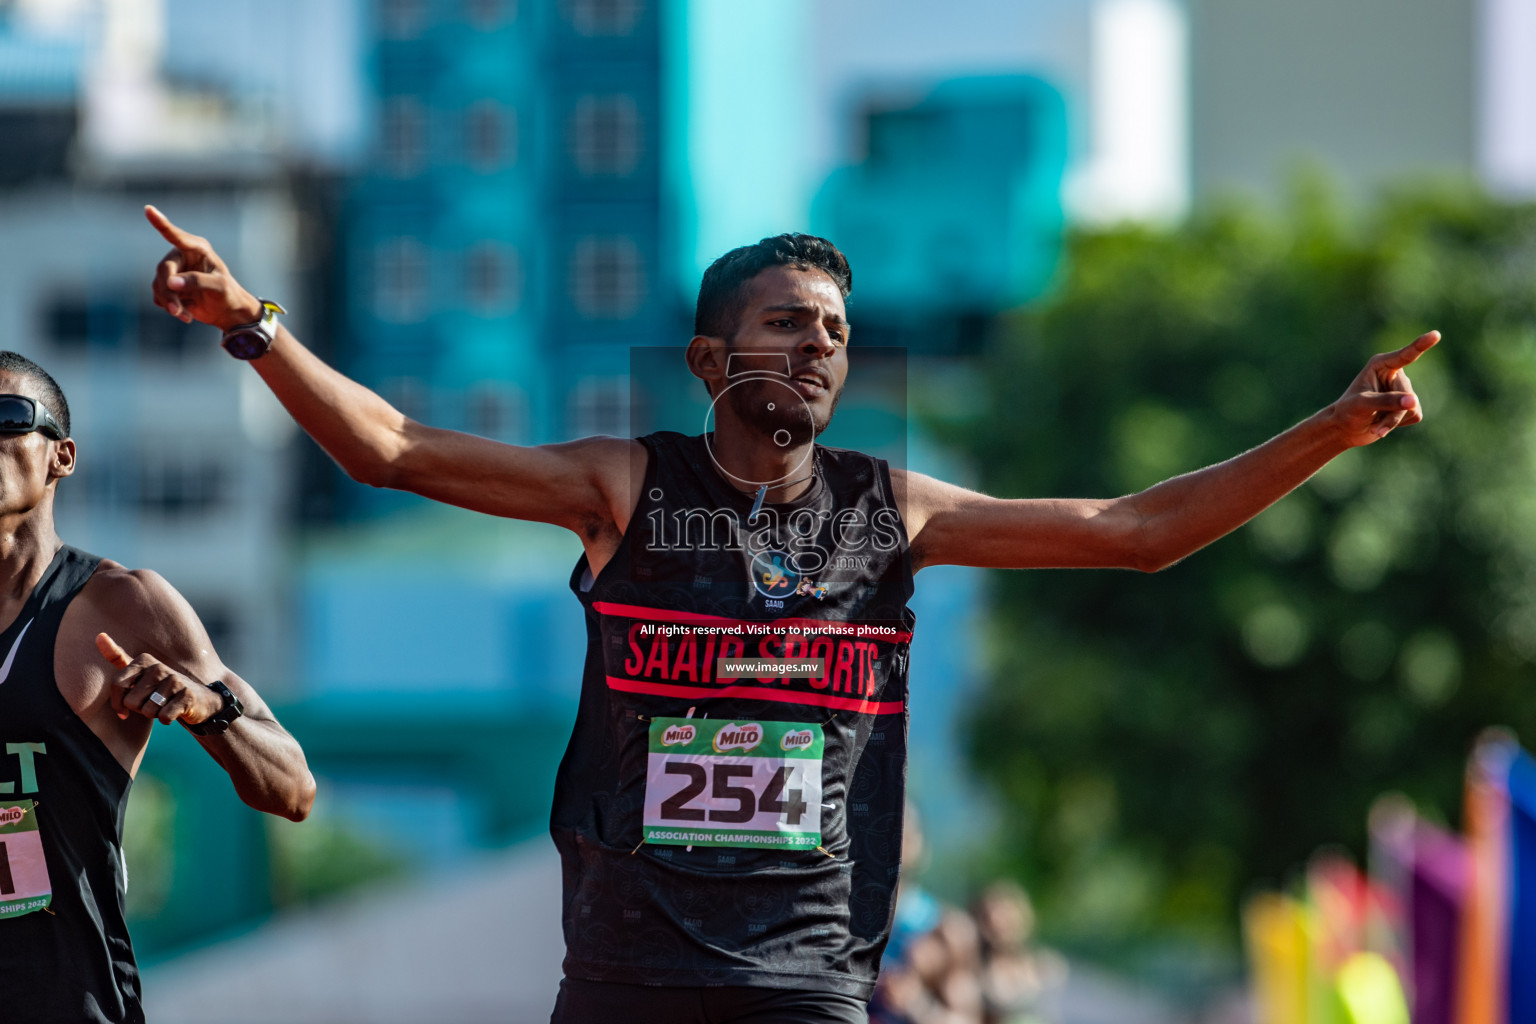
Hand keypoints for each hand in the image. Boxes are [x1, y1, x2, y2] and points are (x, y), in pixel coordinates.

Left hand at [96, 632, 220, 725]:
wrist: (198, 699)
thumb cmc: (161, 688)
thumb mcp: (140, 672)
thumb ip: (118, 657)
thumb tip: (98, 636)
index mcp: (144, 660)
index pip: (117, 685)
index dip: (118, 703)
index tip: (124, 708)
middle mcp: (159, 667)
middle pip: (131, 702)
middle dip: (140, 709)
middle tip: (153, 703)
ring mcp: (175, 680)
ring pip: (147, 711)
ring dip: (154, 714)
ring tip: (165, 705)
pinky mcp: (187, 695)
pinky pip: (164, 717)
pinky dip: (167, 719)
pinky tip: (175, 711)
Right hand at [144, 205, 263, 330]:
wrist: (227, 311)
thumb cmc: (228, 294)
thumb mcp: (219, 287)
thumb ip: (197, 282)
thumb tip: (171, 283)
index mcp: (197, 249)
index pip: (176, 235)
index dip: (161, 223)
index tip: (149, 209)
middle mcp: (182, 256)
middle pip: (164, 270)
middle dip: (169, 291)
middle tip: (177, 310)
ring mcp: (174, 271)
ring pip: (159, 285)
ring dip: (170, 303)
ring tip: (185, 316)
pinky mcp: (169, 286)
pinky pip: (159, 296)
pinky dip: (169, 307)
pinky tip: (185, 314)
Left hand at [1332, 330, 1438, 445]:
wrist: (1346, 429)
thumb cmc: (1348, 411)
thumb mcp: (1362, 404)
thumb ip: (1386, 401)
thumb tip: (1413, 401)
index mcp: (1381, 365)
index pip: (1405, 355)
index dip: (1421, 345)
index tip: (1436, 334)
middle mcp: (1395, 374)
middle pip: (1407, 395)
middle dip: (1392, 413)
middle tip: (1374, 426)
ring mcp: (1404, 390)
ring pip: (1412, 407)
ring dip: (1393, 421)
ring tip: (1375, 425)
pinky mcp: (1409, 405)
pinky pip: (1415, 415)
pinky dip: (1398, 425)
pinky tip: (1383, 424)